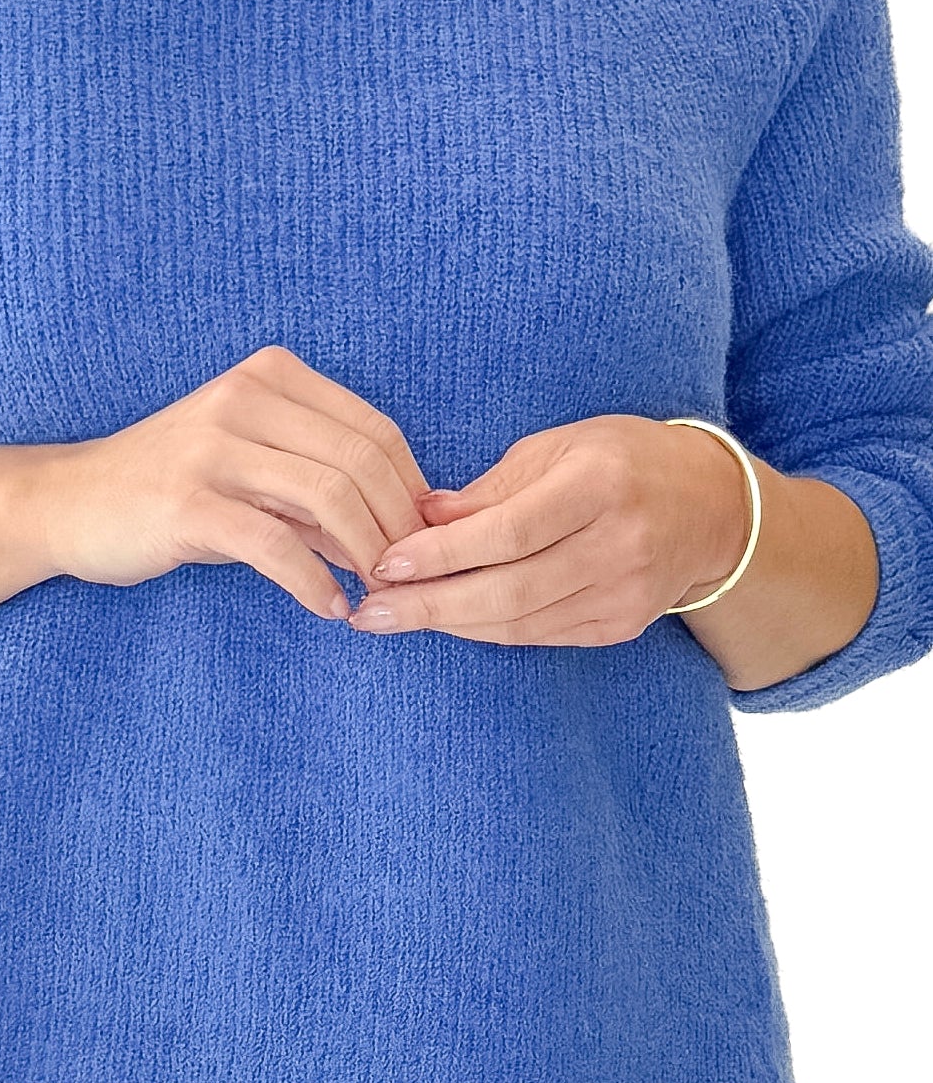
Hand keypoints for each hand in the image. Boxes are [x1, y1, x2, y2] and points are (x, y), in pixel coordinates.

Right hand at [38, 344, 431, 620]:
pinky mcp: (189, 503)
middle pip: (361, 460)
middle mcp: (245, 396)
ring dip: (366, 555)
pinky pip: (276, 545)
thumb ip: (322, 488)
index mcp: (272, 376)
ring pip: (329, 496)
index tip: (422, 541)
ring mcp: (214, 446)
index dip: (412, 490)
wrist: (70, 502)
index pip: (375, 429)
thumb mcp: (255, 468)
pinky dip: (314, 583)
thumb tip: (403, 530)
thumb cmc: (173, 487)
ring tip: (376, 594)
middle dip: (399, 526)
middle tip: (407, 576)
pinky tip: (330, 608)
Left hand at [346, 414, 750, 643]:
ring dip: (448, 622)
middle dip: (430, 604)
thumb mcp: (559, 446)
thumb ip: (490, 487)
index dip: (442, 553)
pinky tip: (444, 620)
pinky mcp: (622, 625)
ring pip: (520, 622)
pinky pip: (539, 635)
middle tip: (369, 611)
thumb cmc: (623, 460)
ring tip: (390, 617)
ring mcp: (625, 593)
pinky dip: (485, 630)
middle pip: (509, 589)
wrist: (714, 507)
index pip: (508, 531)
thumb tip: (420, 515)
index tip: (385, 563)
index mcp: (599, 484)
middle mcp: (618, 544)